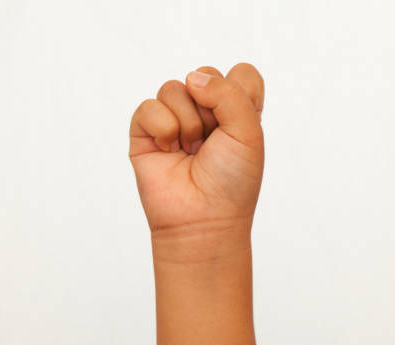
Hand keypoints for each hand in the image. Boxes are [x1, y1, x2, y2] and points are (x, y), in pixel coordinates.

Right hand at [129, 63, 264, 234]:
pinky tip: (169, 151)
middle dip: (211, 110)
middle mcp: (206, 113)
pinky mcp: (145, 132)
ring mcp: (174, 120)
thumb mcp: (249, 132)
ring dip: (187, 123)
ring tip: (191, 150)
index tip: (239, 125)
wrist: (203, 218)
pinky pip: (149, 107)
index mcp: (236, 112)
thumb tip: (191, 79)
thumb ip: (229, 93)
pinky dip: (162, 129)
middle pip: (204, 75)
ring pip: (174, 88)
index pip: (240, 74)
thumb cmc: (231, 182)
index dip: (239, 92)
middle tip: (212, 142)